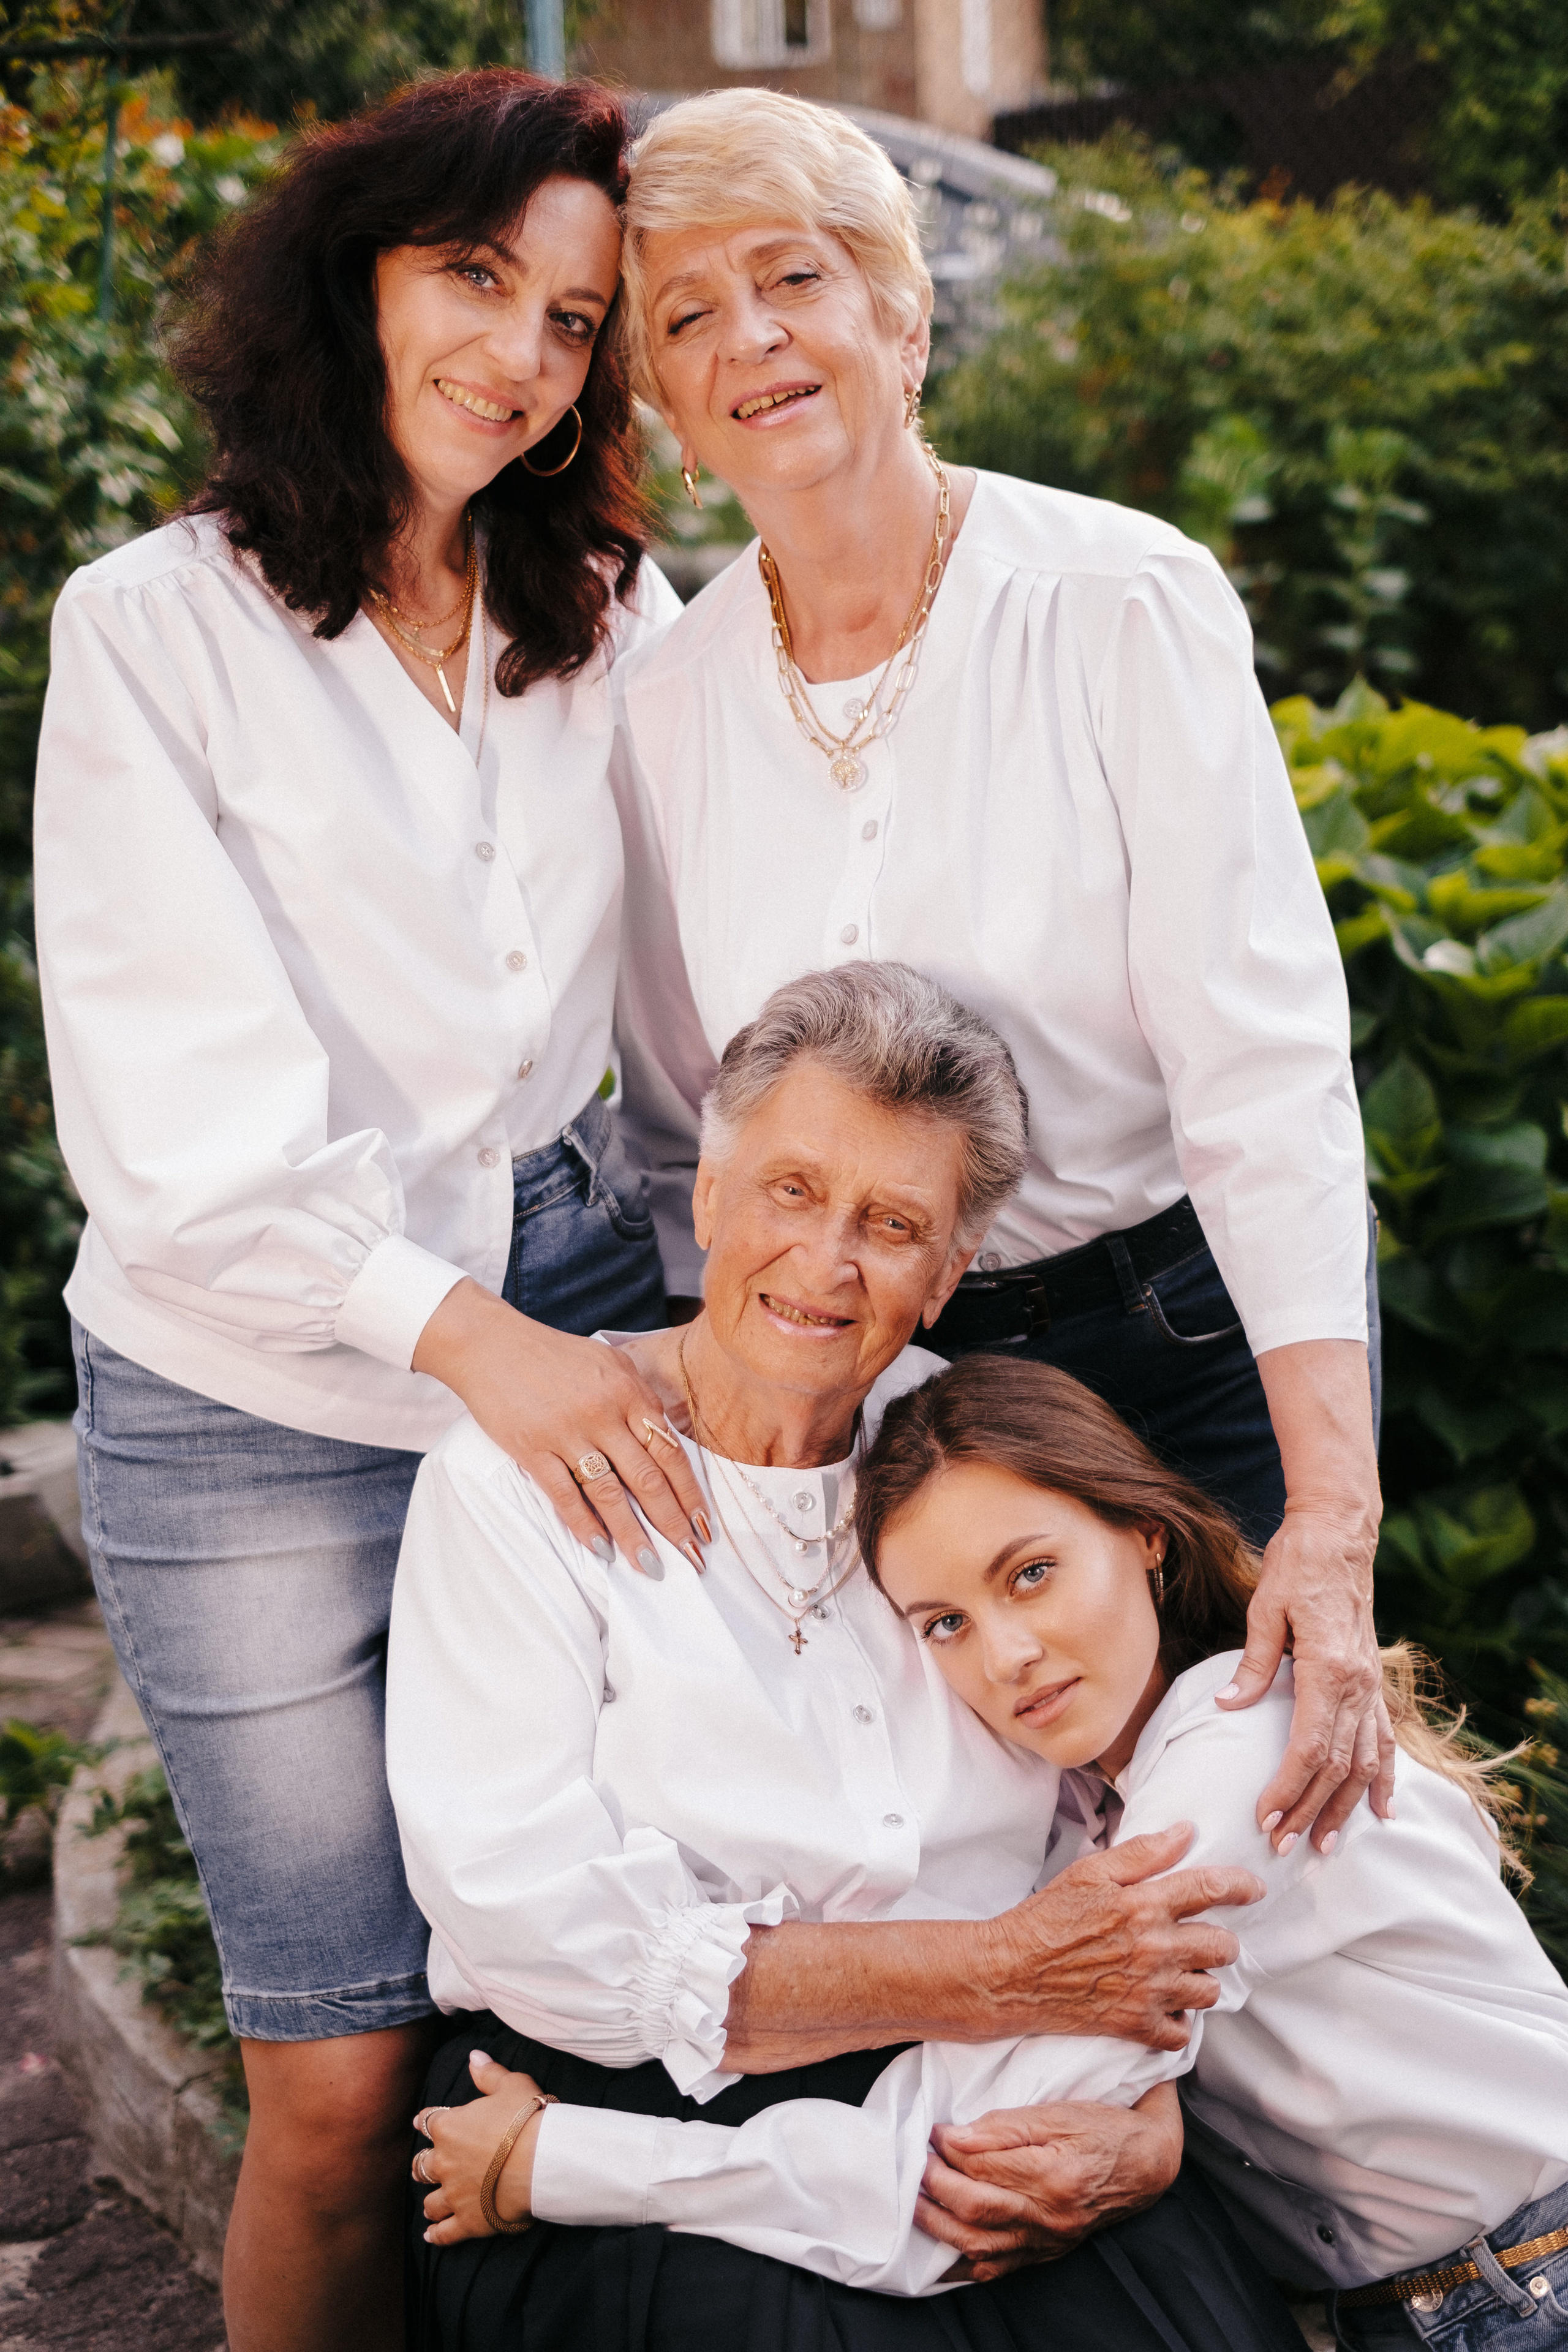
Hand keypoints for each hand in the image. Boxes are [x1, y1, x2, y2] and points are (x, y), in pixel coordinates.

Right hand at [413, 1280, 707, 1570]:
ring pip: (610, 1494)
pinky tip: (601, 1550)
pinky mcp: (532, 1448)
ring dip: (633, 1535)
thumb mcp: (609, 1363)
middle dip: (673, 1523)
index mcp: (629, 1390)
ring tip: (650, 1566)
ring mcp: (568, 1432)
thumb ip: (639, 1398)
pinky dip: (585, 1526)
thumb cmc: (553, 1354)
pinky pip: (565, 1496)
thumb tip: (666, 1438)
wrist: (492, 1344)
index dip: (691, 1493)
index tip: (705, 1525)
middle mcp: (604, 1412)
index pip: (671, 1452)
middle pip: (648, 1479)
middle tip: (691, 1556)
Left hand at [413, 2051, 549, 2245]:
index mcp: (449, 2127)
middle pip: (421, 2165)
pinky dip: (437, 2234)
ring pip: (430, 2201)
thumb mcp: (511, 2084)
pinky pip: (445, 2233)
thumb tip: (473, 2055)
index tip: (423, 2122)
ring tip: (430, 2204)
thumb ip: (488, 2073)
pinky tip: (431, 2235)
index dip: (425, 2121)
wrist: (541, 2160)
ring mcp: (454, 2194)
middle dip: (422, 2164)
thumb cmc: (526, 2118)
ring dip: (430, 2201)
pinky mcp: (468, 2221)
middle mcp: (444, 2162)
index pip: (427, 2121)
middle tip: (424, 2165)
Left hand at [915, 2083, 1182, 2282]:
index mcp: (1054, 2175)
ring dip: (937, 2225)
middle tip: (915, 2160)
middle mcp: (1049, 2216)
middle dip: (934, 2184)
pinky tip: (940, 2252)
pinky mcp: (1046, 2252)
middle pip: (974, 2208)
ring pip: (979, 2245)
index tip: (930, 2131)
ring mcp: (1047, 2240)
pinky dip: (963, 2263)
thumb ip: (1006, 2125)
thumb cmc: (1105, 2130)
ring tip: (913, 2201)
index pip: (983, 2166)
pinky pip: (997, 2269)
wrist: (1148, 2165)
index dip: (948, 2147)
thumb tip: (955, 2135)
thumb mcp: (1060, 2111)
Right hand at [981, 1825, 1263, 2051]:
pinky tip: (1164, 2005)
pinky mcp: (1136, 2025)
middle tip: (1206, 1938)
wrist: (1012, 1972)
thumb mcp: (1089, 1872)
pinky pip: (1181, 2032)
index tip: (1254, 1888)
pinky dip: (1178, 2020)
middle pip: (1221, 1946)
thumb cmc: (1047, 1917)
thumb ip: (1142, 1853)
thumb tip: (1185, 1833)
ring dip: (1202, 1980)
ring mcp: (1148, 1991)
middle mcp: (1153, 1948)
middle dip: (1221, 1940)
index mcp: (1143, 1904)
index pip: (1209, 1890)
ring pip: (1208, 1991)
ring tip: (1184, 1972)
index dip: (1240, 1886)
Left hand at [1218, 1503, 1390, 1853]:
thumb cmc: (1296, 1567)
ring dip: (1345, 1808)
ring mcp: (1372, 1686)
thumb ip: (1252, 1664)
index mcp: (1327, 1668)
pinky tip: (1382, 1811)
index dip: (1288, 1789)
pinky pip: (1386, 1740)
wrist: (1339, 1537)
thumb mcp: (1265, 1609)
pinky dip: (1386, 1779)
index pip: (1310, 1747)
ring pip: (1366, 1763)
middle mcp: (1358, 1684)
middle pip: (1337, 1765)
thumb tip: (1228, 1707)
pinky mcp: (1374, 1682)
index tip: (1265, 1817)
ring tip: (1323, 1844)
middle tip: (1281, 1846)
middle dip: (1309, 1810)